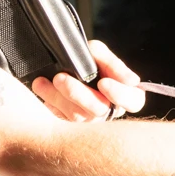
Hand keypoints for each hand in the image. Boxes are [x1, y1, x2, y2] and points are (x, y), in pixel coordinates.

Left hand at [31, 40, 146, 121]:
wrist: (67, 66)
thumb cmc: (90, 60)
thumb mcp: (100, 53)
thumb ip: (112, 62)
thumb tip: (131, 81)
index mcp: (127, 94)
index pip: (133, 101)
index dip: (119, 94)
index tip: (103, 82)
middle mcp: (110, 110)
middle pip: (99, 110)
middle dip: (79, 94)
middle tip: (61, 78)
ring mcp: (90, 119)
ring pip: (77, 115)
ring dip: (58, 97)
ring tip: (42, 82)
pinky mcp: (71, 122)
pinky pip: (60, 117)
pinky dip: (50, 102)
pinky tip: (41, 89)